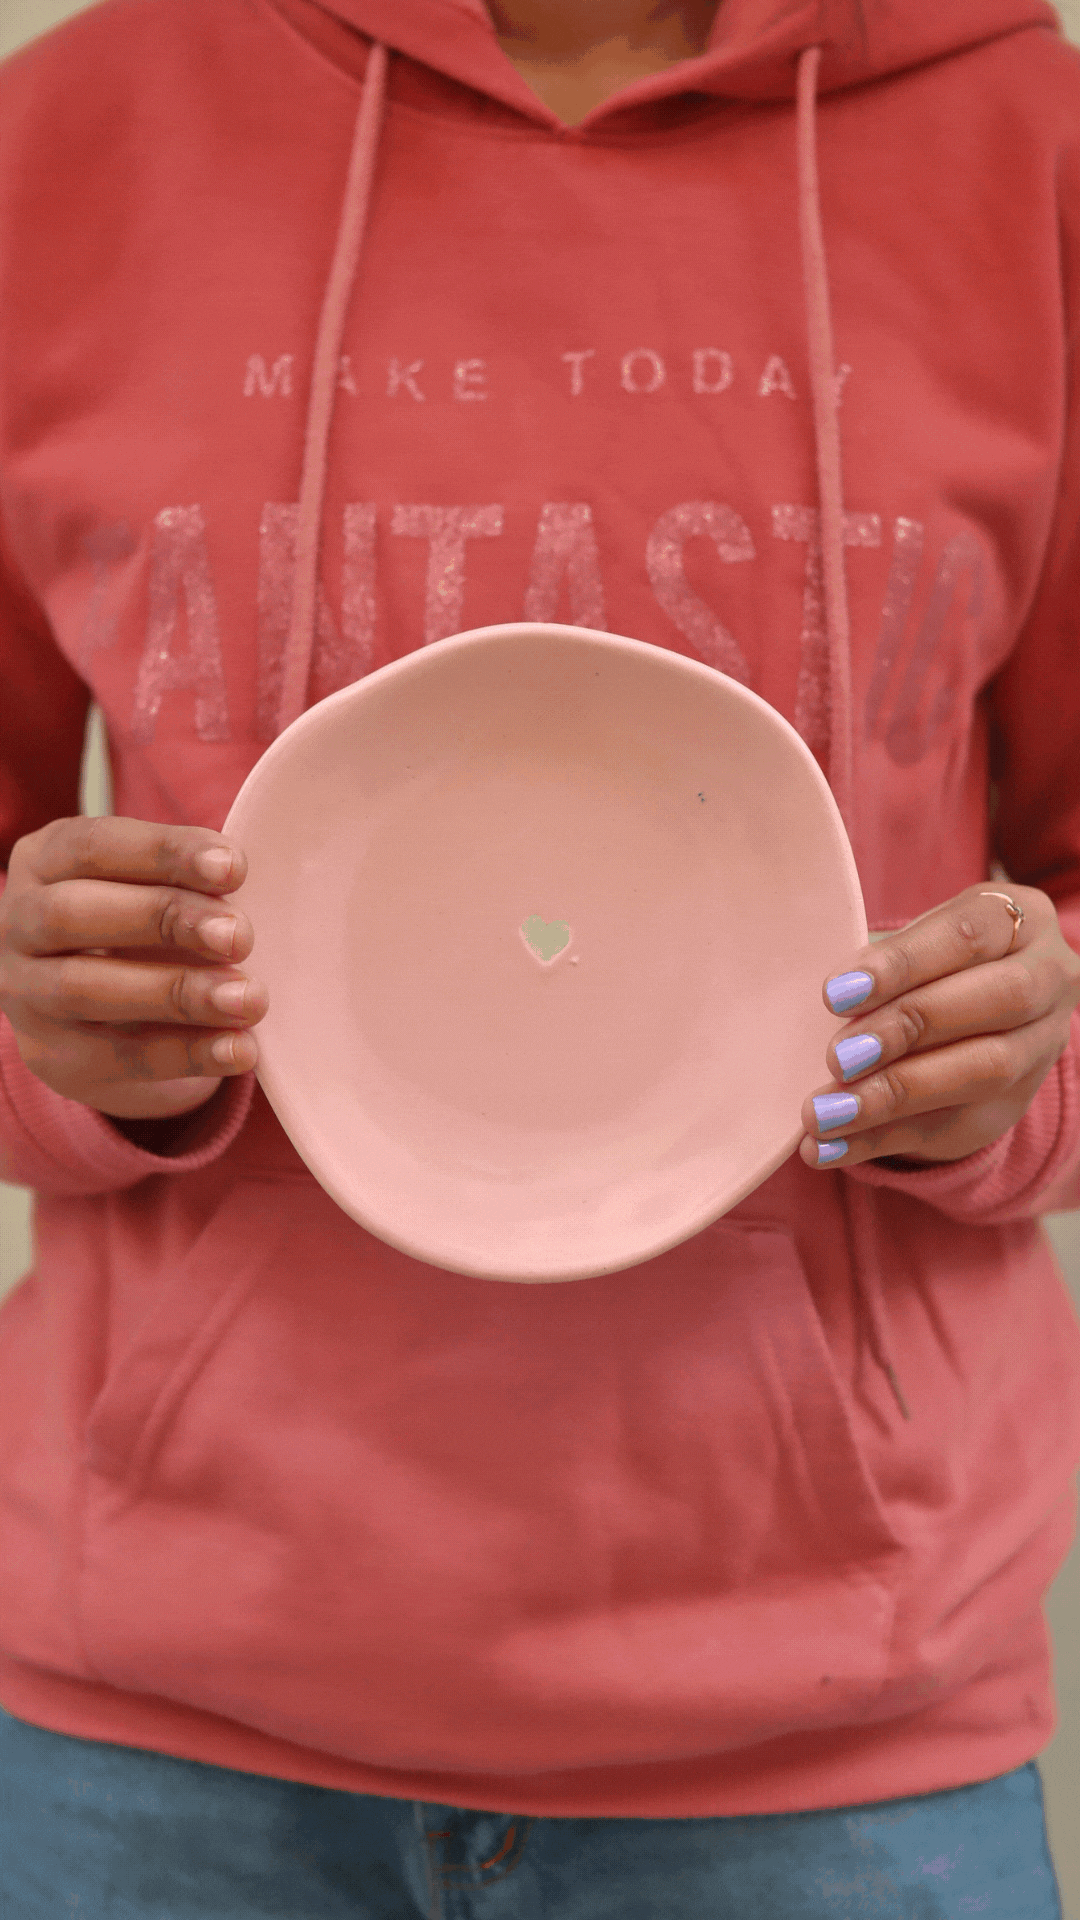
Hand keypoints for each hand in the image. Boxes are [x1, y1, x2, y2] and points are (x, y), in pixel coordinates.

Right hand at [0, 817, 266, 1120]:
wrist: (99, 1018)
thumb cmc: (137, 928)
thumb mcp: (148, 889)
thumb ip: (185, 881)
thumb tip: (241, 876)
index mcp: (45, 861)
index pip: (92, 846)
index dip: (163, 852)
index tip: (234, 867)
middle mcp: (18, 923)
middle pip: (73, 913)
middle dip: (164, 919)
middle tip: (239, 936)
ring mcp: (26, 993)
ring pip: (85, 989)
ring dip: (176, 993)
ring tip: (249, 999)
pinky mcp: (53, 1056)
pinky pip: (117, 1056)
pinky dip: (186, 1052)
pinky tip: (240, 1048)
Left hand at [801, 884, 1079, 1167]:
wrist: (965, 1015)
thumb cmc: (925, 963)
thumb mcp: (911, 944)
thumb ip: (881, 964)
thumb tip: (835, 1000)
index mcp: (1021, 920)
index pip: (968, 934)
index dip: (902, 964)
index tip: (834, 993)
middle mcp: (1050, 978)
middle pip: (997, 1000)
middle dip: (909, 1028)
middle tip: (837, 1057)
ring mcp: (1040, 1046)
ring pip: (983, 1071)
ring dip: (894, 1096)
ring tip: (822, 1113)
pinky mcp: (1013, 1105)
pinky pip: (951, 1128)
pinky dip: (878, 1140)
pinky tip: (826, 1148)